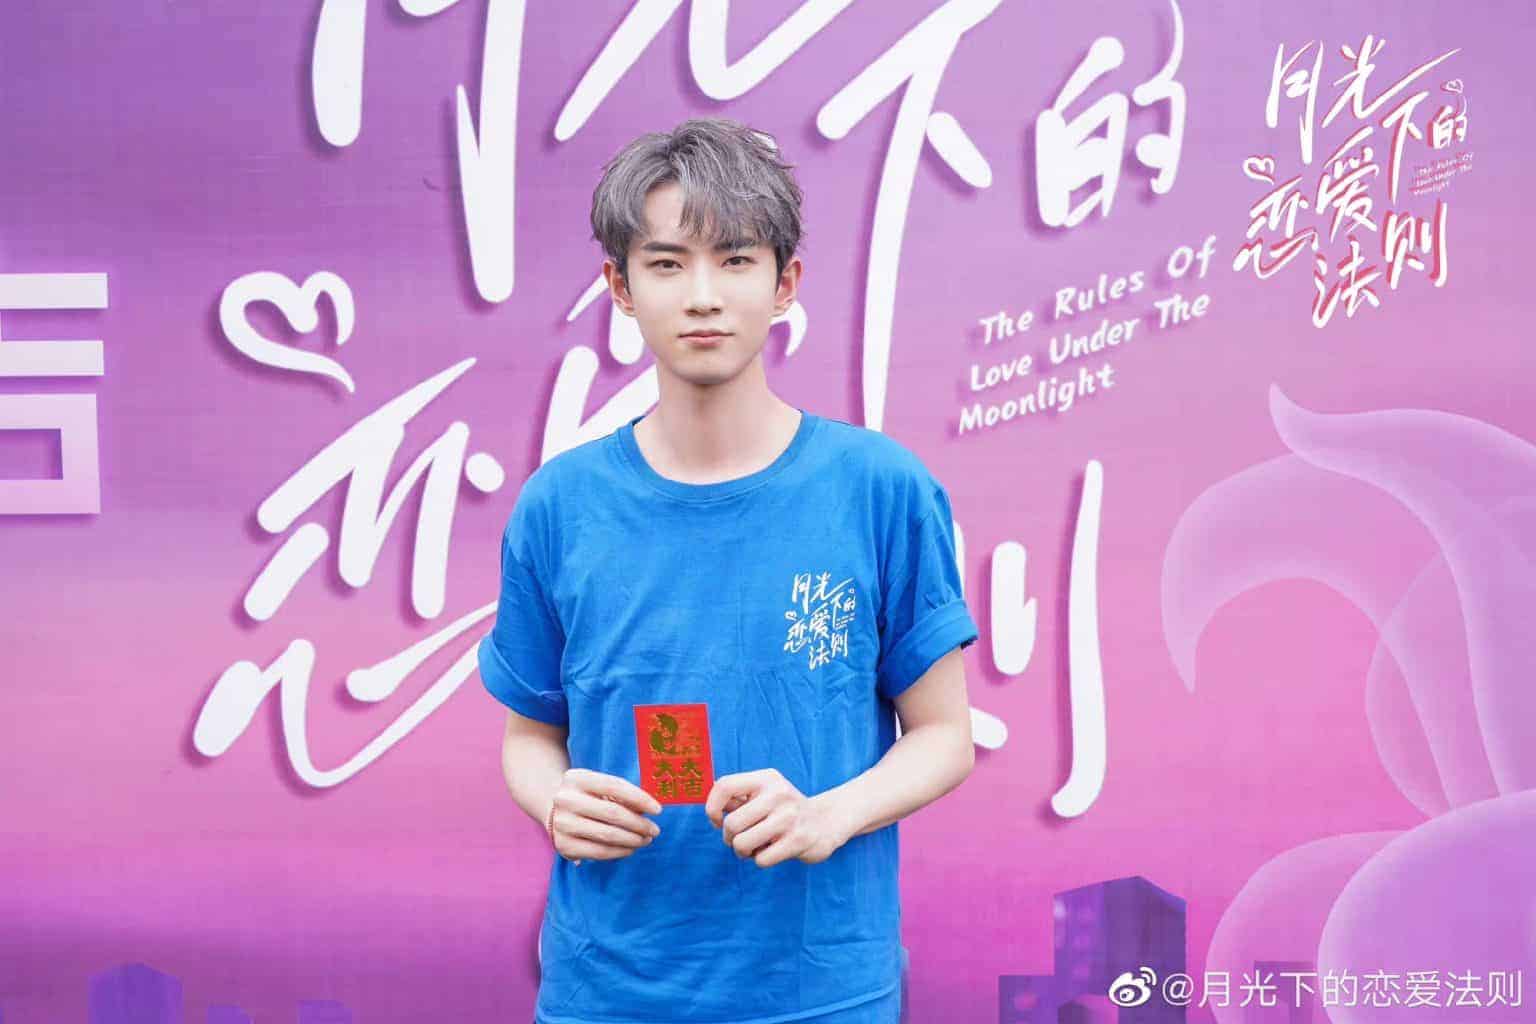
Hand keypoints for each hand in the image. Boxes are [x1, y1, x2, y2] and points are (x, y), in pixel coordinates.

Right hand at [547, 768, 661, 865]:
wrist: (553, 810)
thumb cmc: (587, 796)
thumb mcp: (599, 787)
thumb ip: (622, 795)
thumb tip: (649, 810)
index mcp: (576, 778)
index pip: (615, 786)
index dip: (640, 798)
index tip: (658, 810)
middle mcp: (565, 799)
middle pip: (612, 813)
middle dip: (639, 823)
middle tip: (655, 830)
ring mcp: (562, 824)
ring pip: (608, 835)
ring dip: (633, 840)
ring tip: (646, 840)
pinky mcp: (564, 846)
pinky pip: (599, 852)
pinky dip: (620, 852)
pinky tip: (631, 849)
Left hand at [705, 768, 847, 867]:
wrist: (826, 822)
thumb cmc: (784, 811)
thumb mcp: (765, 794)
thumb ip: (737, 798)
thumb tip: (710, 807)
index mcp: (766, 778)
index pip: (725, 786)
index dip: (712, 807)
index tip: (718, 820)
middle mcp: (778, 793)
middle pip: (731, 823)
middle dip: (729, 838)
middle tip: (741, 839)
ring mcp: (789, 817)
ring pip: (742, 844)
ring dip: (743, 852)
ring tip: (756, 846)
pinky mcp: (798, 840)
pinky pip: (760, 860)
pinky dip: (761, 860)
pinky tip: (773, 851)